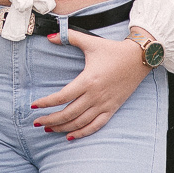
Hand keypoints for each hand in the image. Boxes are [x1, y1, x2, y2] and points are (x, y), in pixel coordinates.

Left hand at [33, 28, 150, 139]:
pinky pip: (96, 126)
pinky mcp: (112, 109)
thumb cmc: (113, 50)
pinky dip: (82, 133)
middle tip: (36, 122)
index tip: (34, 106)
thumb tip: (50, 36)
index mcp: (88, 80)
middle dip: (50, 120)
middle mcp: (95, 95)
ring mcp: (104, 104)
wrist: (139, 58)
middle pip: (68, 113)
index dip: (46, 103)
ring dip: (63, 127)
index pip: (62, 97)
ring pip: (80, 122)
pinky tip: (70, 136)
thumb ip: (69, 37)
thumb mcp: (90, 42)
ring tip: (49, 129)